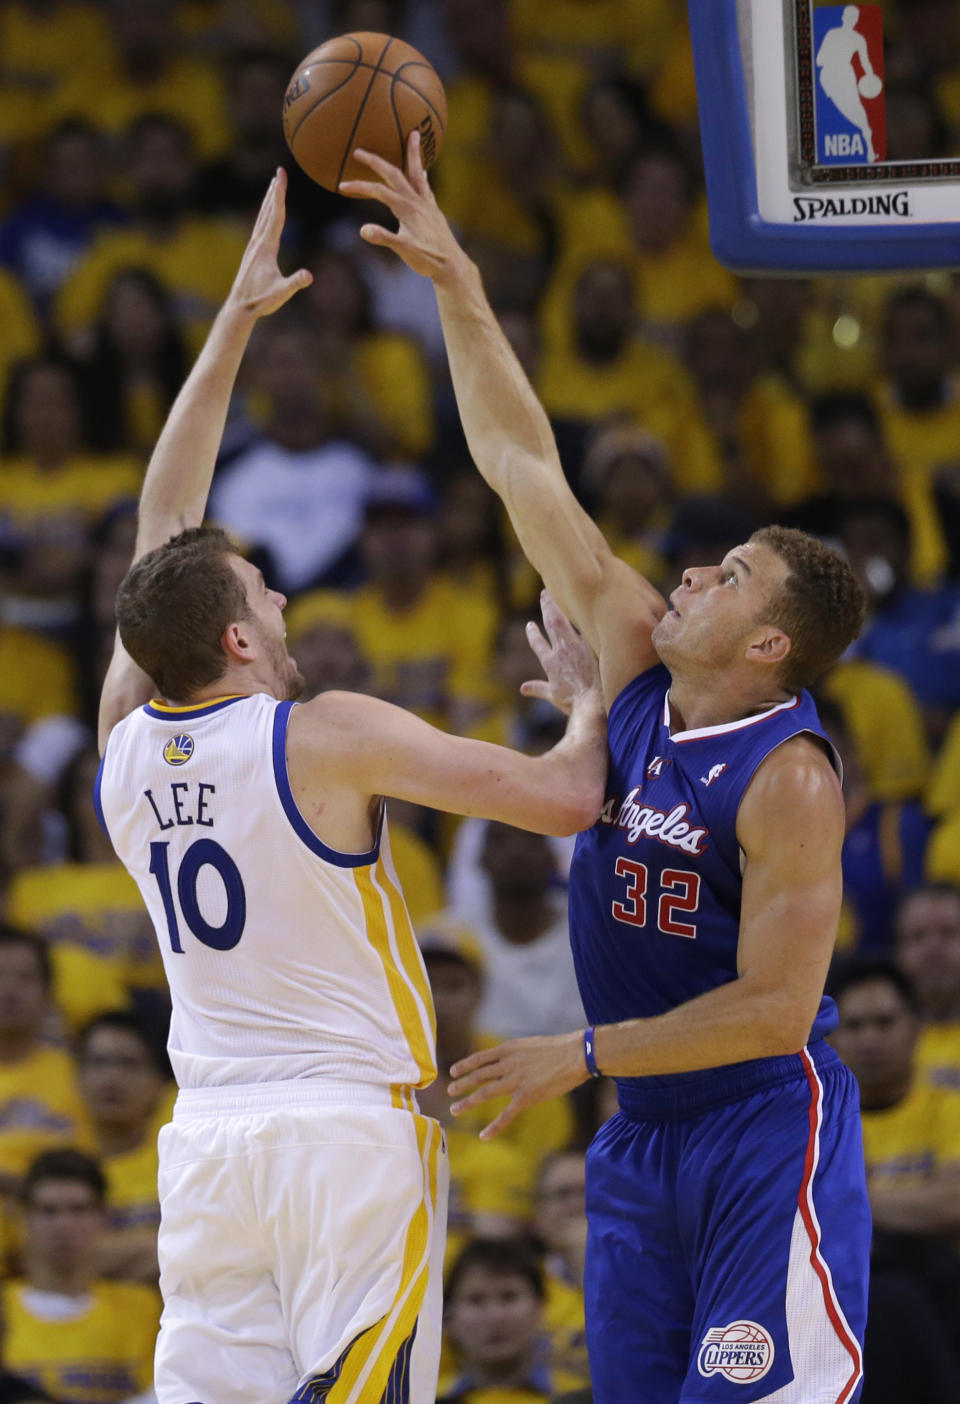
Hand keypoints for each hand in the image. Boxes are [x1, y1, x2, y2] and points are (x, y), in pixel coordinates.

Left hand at [225, 167, 311, 319]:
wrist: (239, 308)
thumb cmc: (261, 301)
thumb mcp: (281, 293)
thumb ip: (295, 283)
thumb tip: (309, 276)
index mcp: (267, 247)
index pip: (276, 215)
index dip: (280, 194)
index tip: (281, 175)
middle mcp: (258, 242)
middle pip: (268, 211)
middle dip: (275, 191)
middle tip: (279, 172)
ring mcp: (253, 247)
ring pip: (262, 218)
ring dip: (269, 201)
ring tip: (273, 187)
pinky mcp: (252, 253)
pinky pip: (260, 228)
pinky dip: (265, 216)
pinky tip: (266, 216)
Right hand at [339, 131, 468, 284]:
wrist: (452, 266)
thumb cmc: (428, 260)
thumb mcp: (404, 251)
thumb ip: (384, 238)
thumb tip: (363, 230)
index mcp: (407, 208)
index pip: (377, 191)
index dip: (359, 187)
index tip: (341, 186)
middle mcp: (417, 201)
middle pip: (394, 174)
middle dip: (375, 162)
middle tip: (360, 150)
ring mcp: (427, 204)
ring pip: (417, 172)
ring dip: (413, 153)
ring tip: (414, 134)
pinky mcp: (434, 210)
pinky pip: (426, 185)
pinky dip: (422, 173)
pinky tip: (423, 170)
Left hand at [449, 1030, 588, 1138]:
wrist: (576, 1054)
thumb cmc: (558, 1049)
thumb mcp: (530, 1045)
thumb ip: (516, 1054)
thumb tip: (507, 1059)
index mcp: (509, 1050)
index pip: (480, 1058)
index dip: (465, 1065)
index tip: (453, 1070)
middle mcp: (508, 1064)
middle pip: (479, 1076)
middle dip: (462, 1084)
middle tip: (450, 1091)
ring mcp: (516, 1081)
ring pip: (485, 1093)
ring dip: (468, 1102)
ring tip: (455, 1109)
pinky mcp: (527, 1097)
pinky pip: (506, 1114)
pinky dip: (494, 1127)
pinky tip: (484, 1135)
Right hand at [520, 591, 600, 717]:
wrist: (591, 703)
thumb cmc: (573, 702)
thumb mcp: (553, 696)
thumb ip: (538, 688)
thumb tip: (524, 688)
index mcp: (549, 663)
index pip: (537, 643)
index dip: (533, 633)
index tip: (530, 625)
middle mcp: (560, 650)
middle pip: (550, 623)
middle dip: (547, 607)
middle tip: (545, 594)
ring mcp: (575, 646)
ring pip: (564, 619)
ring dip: (559, 604)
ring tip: (557, 593)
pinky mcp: (590, 645)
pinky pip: (585, 625)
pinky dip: (581, 613)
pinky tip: (584, 601)